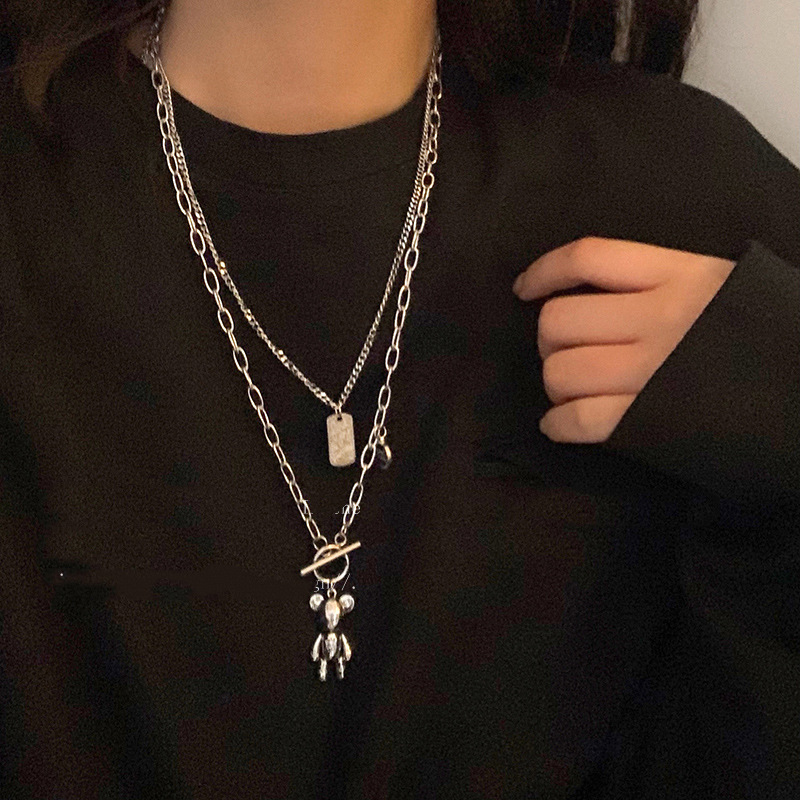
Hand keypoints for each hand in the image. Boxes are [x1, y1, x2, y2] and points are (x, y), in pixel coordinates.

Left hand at [512, 236, 735, 443]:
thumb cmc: (779, 336)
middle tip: (567, 351)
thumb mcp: (732, 286)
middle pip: (559, 321)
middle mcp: (660, 317)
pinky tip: (557, 425)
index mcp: (682, 273)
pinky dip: (558, 425)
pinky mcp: (655, 421)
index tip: (523, 289)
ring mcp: (654, 372)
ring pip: (562, 371)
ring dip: (555, 383)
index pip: (588, 258)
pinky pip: (580, 420)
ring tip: (571, 389)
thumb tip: (602, 293)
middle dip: (551, 341)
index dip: (544, 272)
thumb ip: (671, 280)